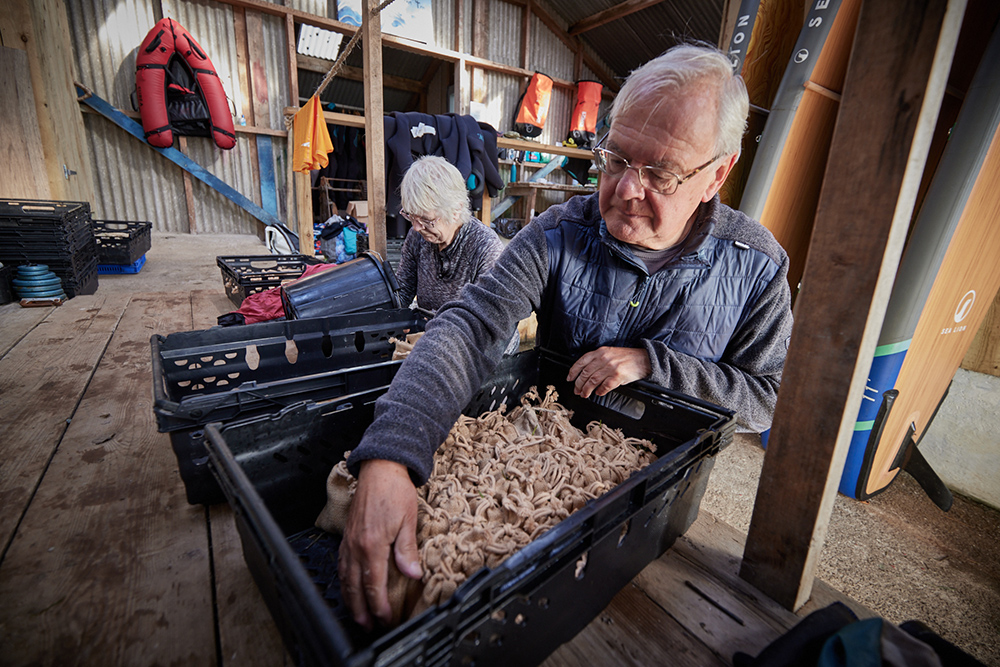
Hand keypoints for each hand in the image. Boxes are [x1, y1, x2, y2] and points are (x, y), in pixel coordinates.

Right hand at [339, 459, 421, 628]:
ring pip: (345, 577)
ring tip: (357, 613)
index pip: (374, 584)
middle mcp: (356, 546)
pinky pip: (342, 563)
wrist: (380, 468)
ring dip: (350, 598)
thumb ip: (406, 550)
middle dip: (361, 609)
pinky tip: (348, 585)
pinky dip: (344, 579)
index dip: (379, 605)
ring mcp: (349, 540)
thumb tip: (412, 574)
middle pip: (355, 586)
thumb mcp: (408, 520)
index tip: (385, 619)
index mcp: (372, 545)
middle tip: (368, 626)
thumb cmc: (396, 491)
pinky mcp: (347, 534)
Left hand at [567, 347, 651, 397]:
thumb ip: (598, 360)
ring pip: (592, 380)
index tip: (569, 378)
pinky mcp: (618, 376)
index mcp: (600, 352)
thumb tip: (586, 374)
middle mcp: (604, 358)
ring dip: (587, 389)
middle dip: (578, 384)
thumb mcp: (610, 353)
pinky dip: (600, 391)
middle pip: (585, 373)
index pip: (582, 361)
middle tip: (577, 390)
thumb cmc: (627, 357)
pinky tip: (598, 393)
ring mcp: (611, 367)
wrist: (644, 359)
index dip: (573, 371)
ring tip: (584, 394)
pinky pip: (605, 386)